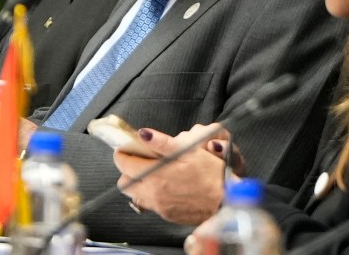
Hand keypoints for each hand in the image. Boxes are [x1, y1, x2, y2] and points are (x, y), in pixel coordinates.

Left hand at [113, 124, 236, 225]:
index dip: (123, 152)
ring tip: (153, 173)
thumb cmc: (210, 174)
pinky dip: (151, 194)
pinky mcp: (166, 215)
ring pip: (135, 195)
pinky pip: (150, 204)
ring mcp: (158, 206)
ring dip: (138, 183)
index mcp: (153, 174)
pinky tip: (166, 186)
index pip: (122, 163)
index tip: (129, 147)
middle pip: (124, 182)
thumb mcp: (187, 151)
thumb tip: (142, 133)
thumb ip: (161, 143)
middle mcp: (151, 193)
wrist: (225, 202)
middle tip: (141, 160)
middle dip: (128, 170)